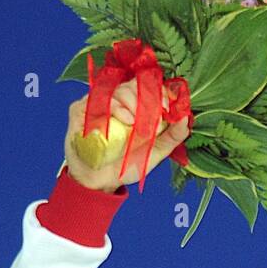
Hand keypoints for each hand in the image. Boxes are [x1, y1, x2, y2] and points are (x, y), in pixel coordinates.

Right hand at [62, 78, 189, 192]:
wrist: (101, 182)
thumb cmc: (126, 164)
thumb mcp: (156, 152)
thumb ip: (173, 136)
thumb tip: (187, 118)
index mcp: (136, 104)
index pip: (150, 86)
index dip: (161, 92)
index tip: (168, 108)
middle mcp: (117, 100)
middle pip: (133, 85)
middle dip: (146, 98)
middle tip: (153, 120)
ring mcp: (98, 104)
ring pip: (115, 91)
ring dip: (128, 103)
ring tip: (134, 122)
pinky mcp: (79, 110)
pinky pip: (94, 100)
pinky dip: (109, 107)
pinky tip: (119, 120)